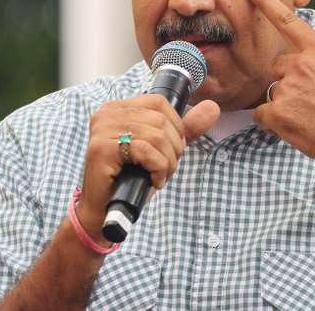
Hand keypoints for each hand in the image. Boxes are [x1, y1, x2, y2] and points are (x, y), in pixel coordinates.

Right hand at [77, 95, 219, 243]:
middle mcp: (107, 114)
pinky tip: (152, 181)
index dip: (176, 126)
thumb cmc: (131, 179)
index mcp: (117, 108)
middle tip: (165, 168)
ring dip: (167, 162)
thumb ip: (186, 128)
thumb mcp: (161, 149)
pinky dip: (158, 168)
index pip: (159, 102)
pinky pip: (146, 150)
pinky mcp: (101, 148)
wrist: (104, 212)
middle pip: (160, 120)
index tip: (171, 149)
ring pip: (157, 136)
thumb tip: (213, 107)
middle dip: (173, 149)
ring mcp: (101, 129)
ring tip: (159, 176)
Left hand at [245, 0, 314, 160]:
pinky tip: (294, 128)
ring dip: (284, 103)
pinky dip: (272, 122)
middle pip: (277, 65)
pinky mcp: (277, 112)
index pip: (287, 21)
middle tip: (308, 97)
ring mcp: (287, 88)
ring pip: (272, 91)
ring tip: (308, 116)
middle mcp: (299, 65)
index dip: (266, 2)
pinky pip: (262, 114)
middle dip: (287, 78)